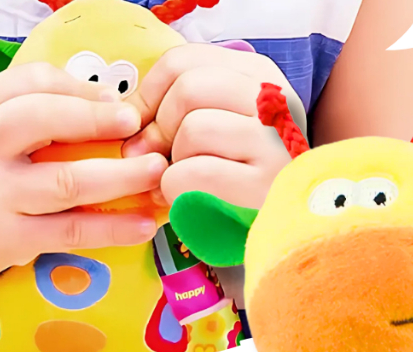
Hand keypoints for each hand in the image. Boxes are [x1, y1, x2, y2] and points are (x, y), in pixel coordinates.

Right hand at [0, 62, 168, 293]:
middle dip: (96, 118)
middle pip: (41, 120)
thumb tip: (99, 106)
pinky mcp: (9, 240)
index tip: (116, 100)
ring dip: (120, 176)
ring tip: (156, 173)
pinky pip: (71, 231)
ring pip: (66, 180)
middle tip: (138, 125)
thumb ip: (21, 118)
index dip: (76, 88)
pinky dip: (112, 228)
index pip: (26, 84)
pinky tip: (143, 225)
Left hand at [122, 44, 303, 211]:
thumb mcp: (220, 127)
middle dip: (159, 129)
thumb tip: (127, 121)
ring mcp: (273, 144)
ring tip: (186, 183)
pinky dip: (178, 190)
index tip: (143, 127)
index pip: (182, 61)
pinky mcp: (264, 186)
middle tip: (159, 162)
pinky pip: (196, 174)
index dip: (149, 96)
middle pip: (186, 89)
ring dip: (174, 163)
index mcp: (258, 77)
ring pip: (193, 129)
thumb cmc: (242, 178)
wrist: (285, 230)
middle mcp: (273, 102)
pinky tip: (189, 202)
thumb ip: (179, 108)